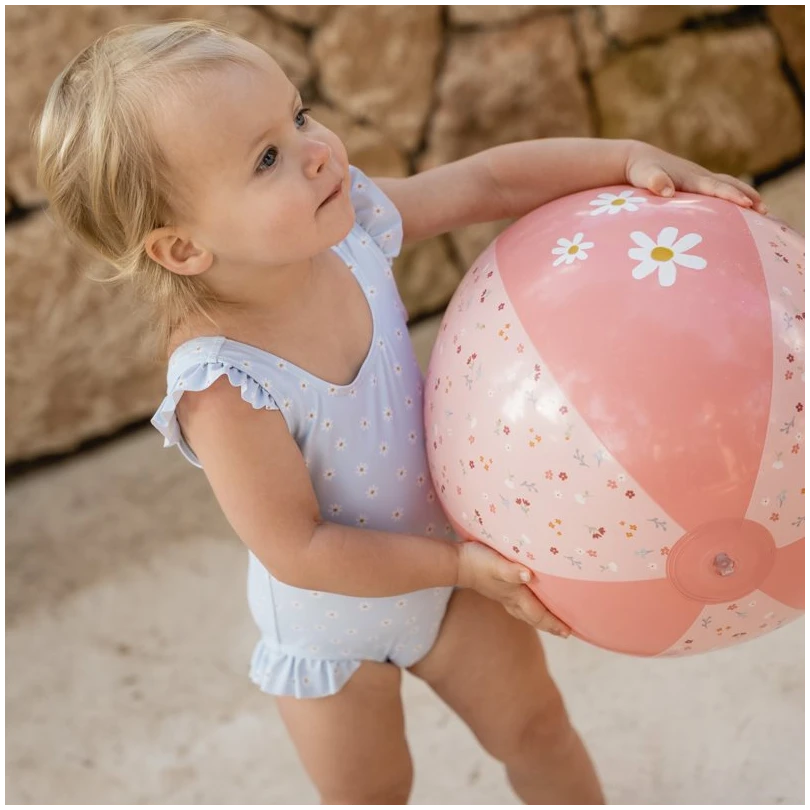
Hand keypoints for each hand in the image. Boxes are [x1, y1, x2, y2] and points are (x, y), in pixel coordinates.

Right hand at [456, 540, 570, 636]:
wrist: (455, 563)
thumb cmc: (477, 562)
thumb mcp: (496, 564)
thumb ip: (511, 571)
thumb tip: (529, 575)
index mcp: (515, 595)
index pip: (538, 613)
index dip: (553, 622)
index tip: (569, 632)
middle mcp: (510, 598)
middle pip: (533, 617)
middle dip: (549, 625)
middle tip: (564, 633)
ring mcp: (502, 594)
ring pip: (524, 612)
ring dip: (538, 618)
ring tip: (548, 621)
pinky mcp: (496, 587)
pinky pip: (516, 603)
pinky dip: (526, 607)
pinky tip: (525, 600)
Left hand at [624, 141, 766, 214]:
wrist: (638, 159)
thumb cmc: (641, 171)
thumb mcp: (644, 176)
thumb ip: (654, 181)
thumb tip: (666, 191)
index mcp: (691, 178)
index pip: (716, 187)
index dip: (731, 196)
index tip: (747, 204)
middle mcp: (699, 176)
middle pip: (729, 184)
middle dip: (748, 196)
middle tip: (765, 211)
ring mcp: (699, 178)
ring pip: (728, 184)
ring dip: (746, 194)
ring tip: (762, 209)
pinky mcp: (696, 182)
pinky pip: (720, 187)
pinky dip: (734, 194)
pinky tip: (740, 206)